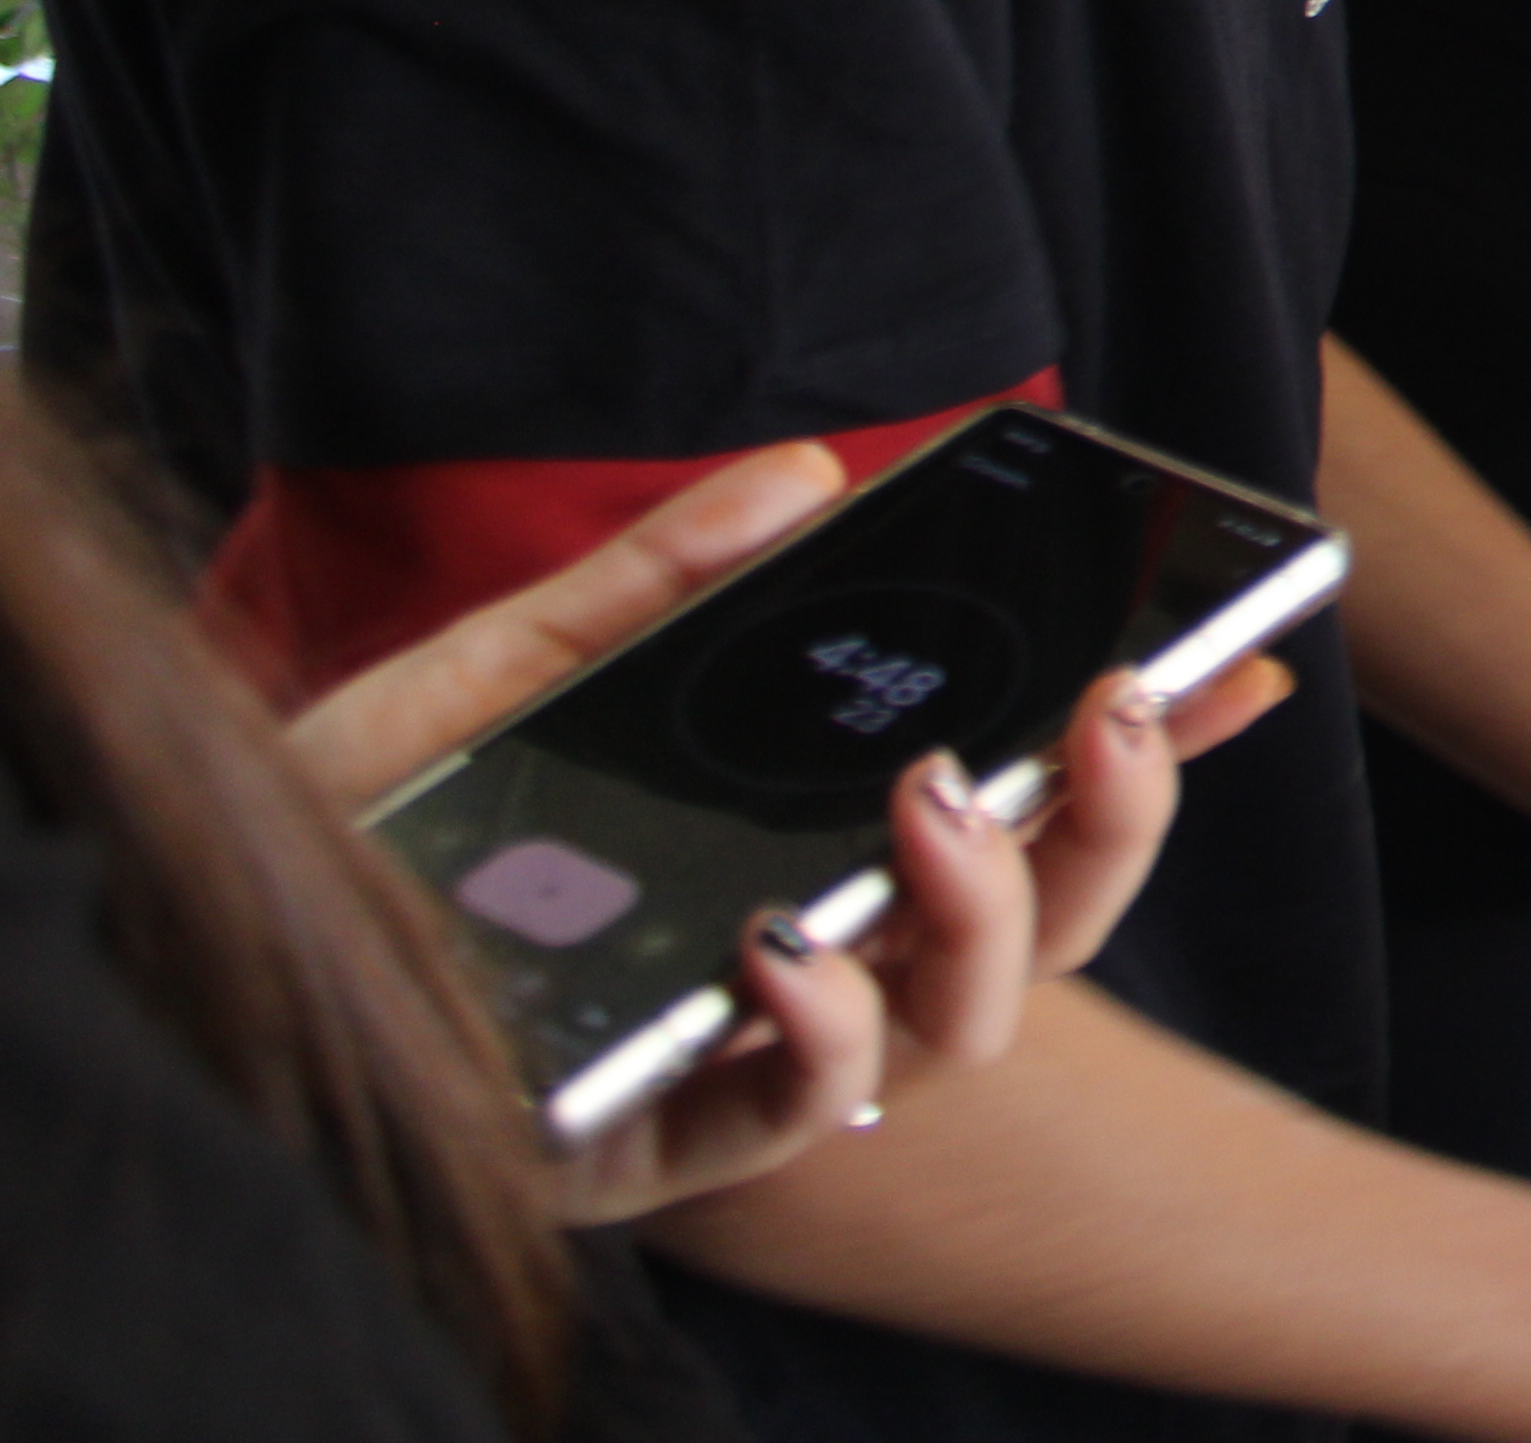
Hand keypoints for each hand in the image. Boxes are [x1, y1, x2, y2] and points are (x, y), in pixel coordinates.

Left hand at [291, 437, 1271, 1219]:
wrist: (190, 934)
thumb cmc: (364, 826)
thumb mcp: (515, 669)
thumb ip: (659, 582)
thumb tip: (805, 481)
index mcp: (810, 854)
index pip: (1028, 807)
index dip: (1151, 747)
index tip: (1244, 652)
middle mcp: (815, 967)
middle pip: (1042, 929)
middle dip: (1112, 822)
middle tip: (1108, 705)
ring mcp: (749, 1063)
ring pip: (957, 1034)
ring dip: (983, 917)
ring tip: (931, 806)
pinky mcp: (655, 1146)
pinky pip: (788, 1122)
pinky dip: (816, 1035)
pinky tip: (786, 948)